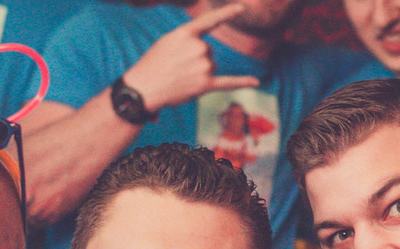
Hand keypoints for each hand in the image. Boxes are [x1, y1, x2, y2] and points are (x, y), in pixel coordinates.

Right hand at [124, 4, 260, 112]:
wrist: (143, 89)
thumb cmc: (152, 66)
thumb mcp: (167, 42)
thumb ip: (188, 41)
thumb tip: (206, 55)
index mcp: (186, 33)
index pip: (210, 20)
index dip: (227, 13)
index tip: (242, 8)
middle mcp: (198, 47)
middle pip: (208, 51)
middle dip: (195, 60)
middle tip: (176, 68)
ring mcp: (203, 66)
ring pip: (210, 66)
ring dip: (198, 73)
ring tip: (179, 78)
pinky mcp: (205, 84)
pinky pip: (228, 82)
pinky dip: (242, 82)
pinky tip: (256, 81)